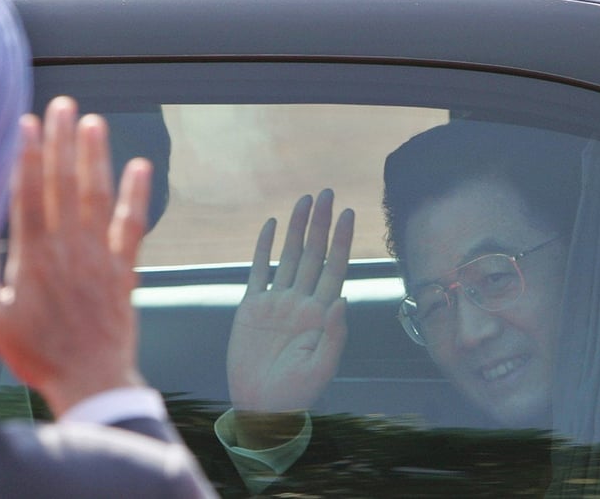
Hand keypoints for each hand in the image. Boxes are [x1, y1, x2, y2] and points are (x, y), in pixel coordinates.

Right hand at [0, 96, 152, 416]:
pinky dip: (137, 196)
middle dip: (61, 142)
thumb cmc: (39, 354)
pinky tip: (140, 167)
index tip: (25, 123)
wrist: (90, 380)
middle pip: (63, 185)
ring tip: (93, 122)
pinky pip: (132, 226)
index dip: (27, 156)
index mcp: (33, 258)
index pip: (28, 195)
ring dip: (95, 157)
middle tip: (61, 106)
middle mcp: (68, 249)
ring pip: (97, 196)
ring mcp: (99, 256)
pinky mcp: (124, 269)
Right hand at [227, 189, 353, 414]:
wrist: (260, 407)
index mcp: (320, 315)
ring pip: (288, 256)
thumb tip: (342, 299)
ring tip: (304, 201)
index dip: (340, 240)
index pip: (334, 268)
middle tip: (327, 193)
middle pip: (313, 254)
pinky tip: (271, 226)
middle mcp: (300, 302)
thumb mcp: (321, 369)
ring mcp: (276, 302)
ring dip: (296, 228)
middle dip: (320, 224)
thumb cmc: (295, 394)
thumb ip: (333, 335)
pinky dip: (265, 248)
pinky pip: (259, 271)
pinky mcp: (252, 308)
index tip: (347, 214)